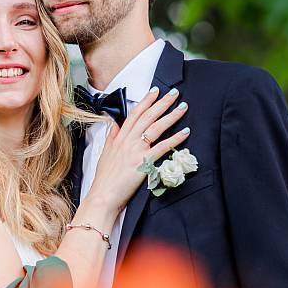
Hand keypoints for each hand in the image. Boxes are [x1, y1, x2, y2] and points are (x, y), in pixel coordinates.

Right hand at [83, 86, 188, 216]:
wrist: (103, 196)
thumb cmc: (104, 179)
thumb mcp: (104, 153)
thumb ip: (111, 137)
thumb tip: (114, 123)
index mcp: (119, 138)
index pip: (134, 114)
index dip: (146, 101)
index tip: (155, 91)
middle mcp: (128, 141)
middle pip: (148, 117)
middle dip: (162, 103)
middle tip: (174, 93)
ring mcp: (135, 151)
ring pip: (156, 128)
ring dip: (171, 116)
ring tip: (182, 107)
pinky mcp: (143, 162)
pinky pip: (162, 147)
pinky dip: (174, 139)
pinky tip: (185, 132)